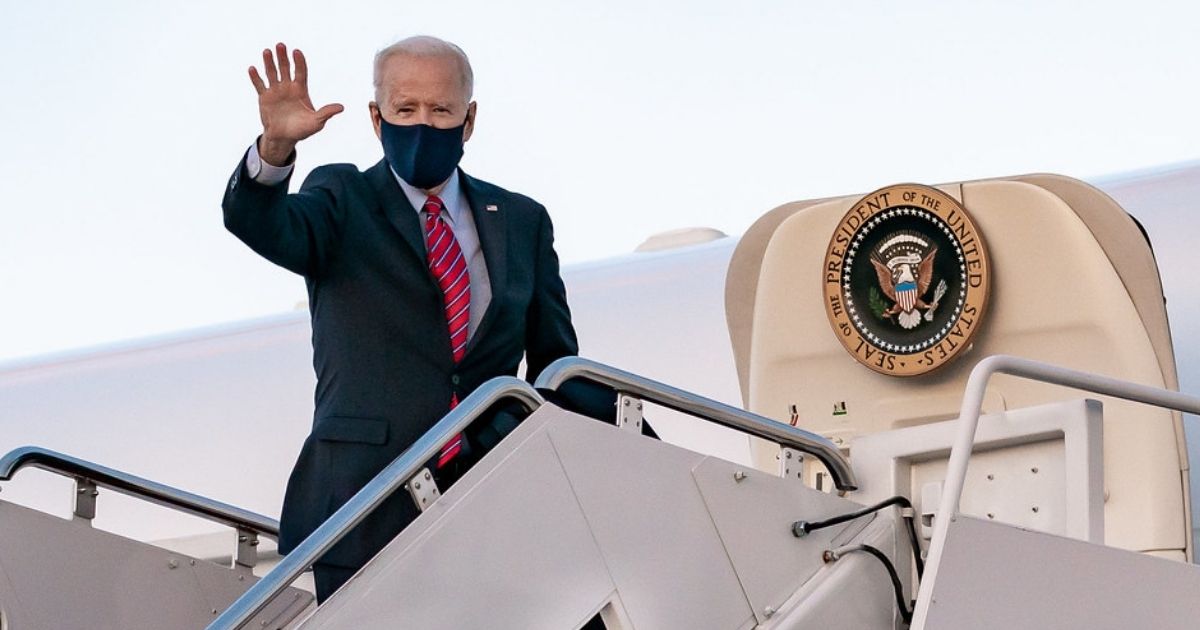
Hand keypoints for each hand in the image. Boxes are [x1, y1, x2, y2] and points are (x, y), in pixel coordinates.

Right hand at [248, 43, 343, 164]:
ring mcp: (275, 91)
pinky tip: (252, 68)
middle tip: (281, 45)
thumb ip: (326, 113)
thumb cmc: (302, 129)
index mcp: (301, 90)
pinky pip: (259, 85)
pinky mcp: (264, 97)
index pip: (301, 72)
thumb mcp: (316, 122)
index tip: (297, 51)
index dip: (299, 62)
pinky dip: (255, 77)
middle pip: (285, 68)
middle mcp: (288, 87)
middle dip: (283, 57)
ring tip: (267, 51)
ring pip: (272, 73)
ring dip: (269, 63)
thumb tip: (341, 107)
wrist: (284, 138)